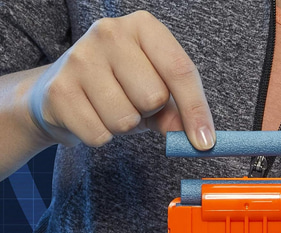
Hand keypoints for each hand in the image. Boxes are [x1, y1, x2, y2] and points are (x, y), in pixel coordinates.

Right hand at [26, 11, 214, 148]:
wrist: (62, 92)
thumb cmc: (119, 88)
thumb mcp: (155, 93)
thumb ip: (178, 112)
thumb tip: (199, 139)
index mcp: (142, 27)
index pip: (180, 69)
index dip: (196, 110)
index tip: (205, 142)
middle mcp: (109, 33)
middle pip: (153, 97)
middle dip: (148, 112)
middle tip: (133, 103)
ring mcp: (79, 58)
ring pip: (124, 120)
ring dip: (124, 127)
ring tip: (110, 109)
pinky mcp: (59, 91)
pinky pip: (99, 135)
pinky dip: (101, 136)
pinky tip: (91, 117)